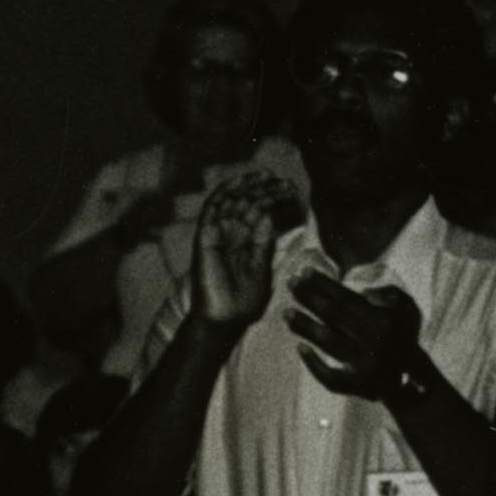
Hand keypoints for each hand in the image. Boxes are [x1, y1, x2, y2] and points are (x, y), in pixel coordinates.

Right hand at [191, 176, 287, 327]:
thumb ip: (264, 245)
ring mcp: (218, 233)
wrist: (224, 320)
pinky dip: (224, 192)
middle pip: (247, 203)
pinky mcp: (205, 235)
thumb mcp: (262, 270)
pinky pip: (212, 208)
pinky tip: (240, 182)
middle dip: (265, 190)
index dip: (274, 200)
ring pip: (231, 200)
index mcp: (247, 243)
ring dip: (248, 186)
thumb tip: (270, 217)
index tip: (291, 191)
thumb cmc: (243, 303)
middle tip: (282, 181)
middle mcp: (232, 235)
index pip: (260, 214)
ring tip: (267, 176)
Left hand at [282, 268, 425, 399]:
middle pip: (334, 316)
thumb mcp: (410, 310)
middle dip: (310, 298)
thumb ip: (392, 294)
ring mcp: (364, 364)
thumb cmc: (406, 338)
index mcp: (383, 321)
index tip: (304, 272)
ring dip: (305, 326)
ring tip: (285, 313)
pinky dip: (315, 364)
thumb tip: (364, 292)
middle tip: (289, 284)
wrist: (416, 380)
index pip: (347, 298)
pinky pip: (333, 377)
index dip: (324, 284)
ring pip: (329, 342)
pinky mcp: (359, 385)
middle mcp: (373, 341)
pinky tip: (300, 348)